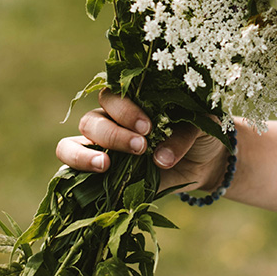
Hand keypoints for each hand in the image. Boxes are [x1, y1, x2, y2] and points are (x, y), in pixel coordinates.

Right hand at [55, 89, 229, 194]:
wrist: (206, 161)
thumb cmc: (200, 133)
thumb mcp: (201, 127)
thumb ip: (181, 137)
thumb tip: (160, 159)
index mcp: (131, 100)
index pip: (112, 96)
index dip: (125, 110)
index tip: (148, 127)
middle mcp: (110, 121)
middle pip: (91, 121)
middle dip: (112, 134)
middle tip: (140, 147)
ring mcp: (100, 149)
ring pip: (70, 144)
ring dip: (84, 155)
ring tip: (105, 165)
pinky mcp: (100, 175)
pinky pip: (73, 172)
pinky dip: (77, 173)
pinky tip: (96, 178)